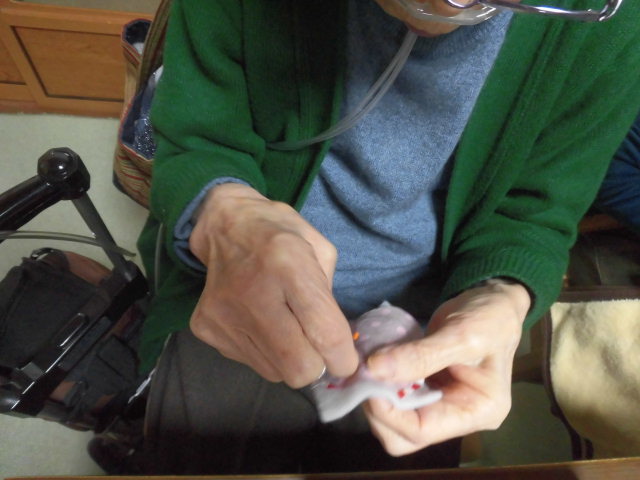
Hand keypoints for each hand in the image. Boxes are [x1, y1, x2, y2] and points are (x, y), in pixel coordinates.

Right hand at [189, 183, 357, 387]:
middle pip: (298, 368)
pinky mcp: (204, 328)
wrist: (226, 226)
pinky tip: (258, 321)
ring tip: (283, 325)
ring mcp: (224, 314)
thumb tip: (336, 350)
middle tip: (315, 345)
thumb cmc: (282, 236)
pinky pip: (250, 362)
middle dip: (315, 364)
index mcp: (289, 265)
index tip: (345, 360)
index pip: (325, 335)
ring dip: (288, 358)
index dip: (343, 359)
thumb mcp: (321, 251)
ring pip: (275, 373)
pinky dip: (264, 351)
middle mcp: (252, 293)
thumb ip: (331, 300)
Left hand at [364, 279, 530, 455]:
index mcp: (477, 413)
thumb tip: (374, 369)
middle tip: (364, 375)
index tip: (369, 383)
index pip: (422, 431)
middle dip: (379, 410)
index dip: (389, 413)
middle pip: (404, 435)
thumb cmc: (490, 318)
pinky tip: (373, 364)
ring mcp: (440, 404)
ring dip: (375, 396)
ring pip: (395, 419)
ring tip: (365, 367)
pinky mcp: (426, 388)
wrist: (493, 300)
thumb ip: (420, 355)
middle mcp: (457, 417)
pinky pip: (396, 397)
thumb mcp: (461, 335)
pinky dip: (381, 384)